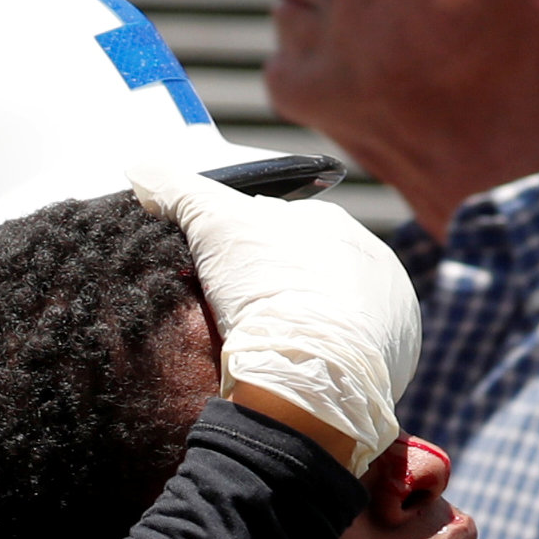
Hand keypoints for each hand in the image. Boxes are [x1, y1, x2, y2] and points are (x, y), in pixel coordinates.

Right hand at [130, 163, 419, 472]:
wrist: (308, 372)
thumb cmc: (267, 289)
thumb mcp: (214, 224)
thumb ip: (179, 190)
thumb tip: (140, 166)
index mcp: (335, 223)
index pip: (283, 228)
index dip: (246, 253)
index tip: (223, 280)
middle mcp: (374, 261)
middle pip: (311, 271)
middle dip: (279, 287)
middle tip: (243, 316)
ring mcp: (391, 312)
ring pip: (337, 312)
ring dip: (308, 324)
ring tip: (272, 348)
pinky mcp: (398, 358)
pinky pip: (359, 354)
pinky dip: (332, 359)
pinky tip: (303, 370)